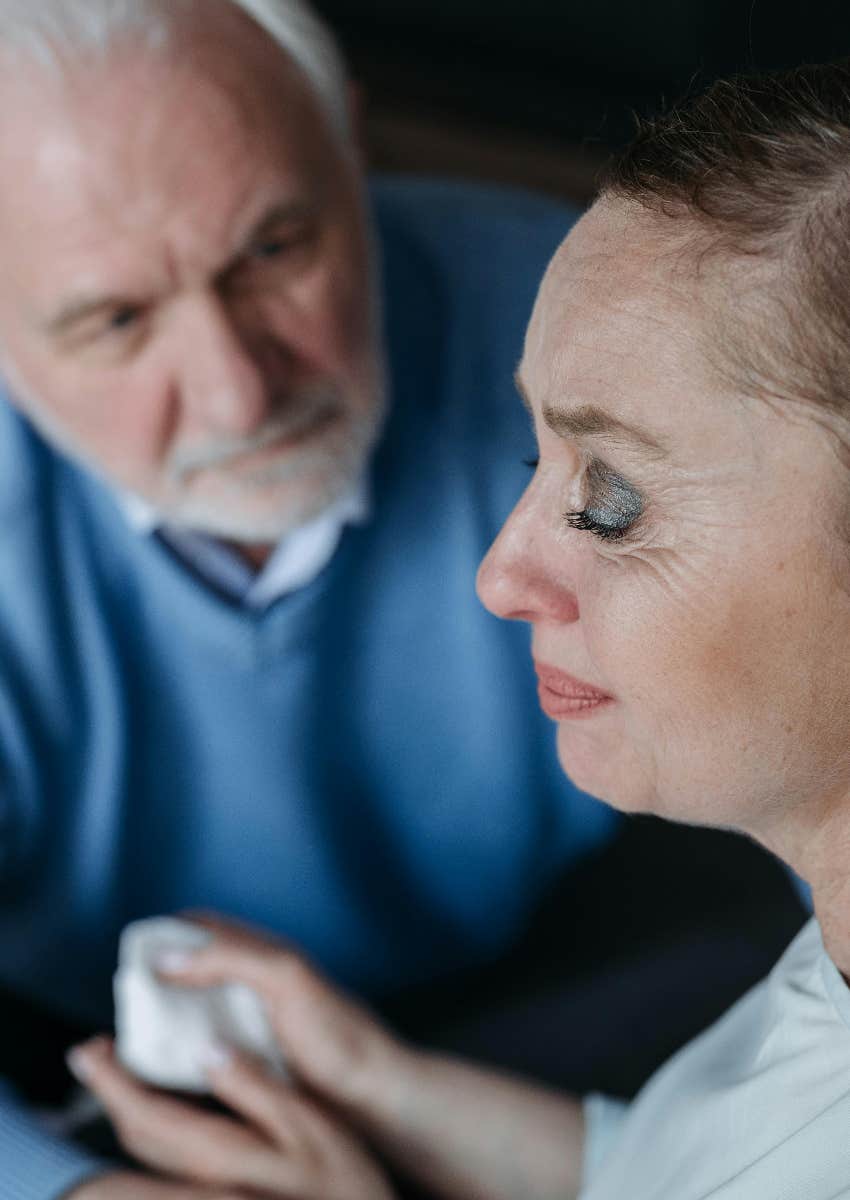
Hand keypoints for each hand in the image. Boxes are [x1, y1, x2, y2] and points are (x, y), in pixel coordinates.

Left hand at [68, 1038, 395, 1199]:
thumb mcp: (308, 1123)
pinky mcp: (218, 1198)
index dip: (110, 1083)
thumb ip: (255, 1087)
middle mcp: (202, 1181)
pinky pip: (165, 1168)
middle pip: (136, 1139)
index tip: (88, 1050)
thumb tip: (209, 1051)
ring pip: (147, 1156)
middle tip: (98, 1052)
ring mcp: (209, 1195)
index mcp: (220, 1155)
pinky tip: (165, 1109)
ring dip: (125, 1113)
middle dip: (108, 1096)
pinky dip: (151, 1132)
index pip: (145, 1117)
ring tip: (124, 1074)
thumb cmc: (343, 1177)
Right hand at [152, 914, 408, 1117]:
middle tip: (130, 995)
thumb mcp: (283, 978)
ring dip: (168, 1014)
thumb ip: (230, 958)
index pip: (204, 926)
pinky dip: (182, 1048)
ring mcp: (253, 1020)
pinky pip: (205, 1045)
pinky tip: (169, 1062)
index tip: (135, 951)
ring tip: (141, 1030)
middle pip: (194, 966)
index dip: (169, 931)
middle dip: (161, 974)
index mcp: (264, 953)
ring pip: (195, 1007)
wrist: (368, 1094)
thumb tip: (169, 955)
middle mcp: (256, 982)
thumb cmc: (336, 1033)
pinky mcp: (252, 1057)